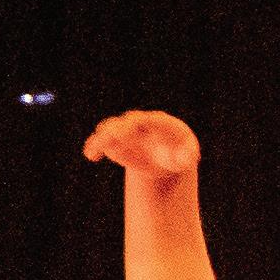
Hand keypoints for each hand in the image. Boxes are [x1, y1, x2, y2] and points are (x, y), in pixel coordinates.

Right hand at [83, 111, 201, 188]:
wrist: (167, 158)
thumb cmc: (181, 153)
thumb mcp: (188, 155)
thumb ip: (188, 156)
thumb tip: (187, 160)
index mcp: (159, 122)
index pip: (145, 120)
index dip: (133, 125)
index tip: (124, 133)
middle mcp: (140, 123)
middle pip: (124, 123)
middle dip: (116, 131)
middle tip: (110, 139)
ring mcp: (126, 131)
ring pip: (109, 130)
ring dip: (101, 139)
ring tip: (93, 152)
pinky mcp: (116, 142)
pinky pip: (103, 141)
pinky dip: (96, 146)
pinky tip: (91, 155)